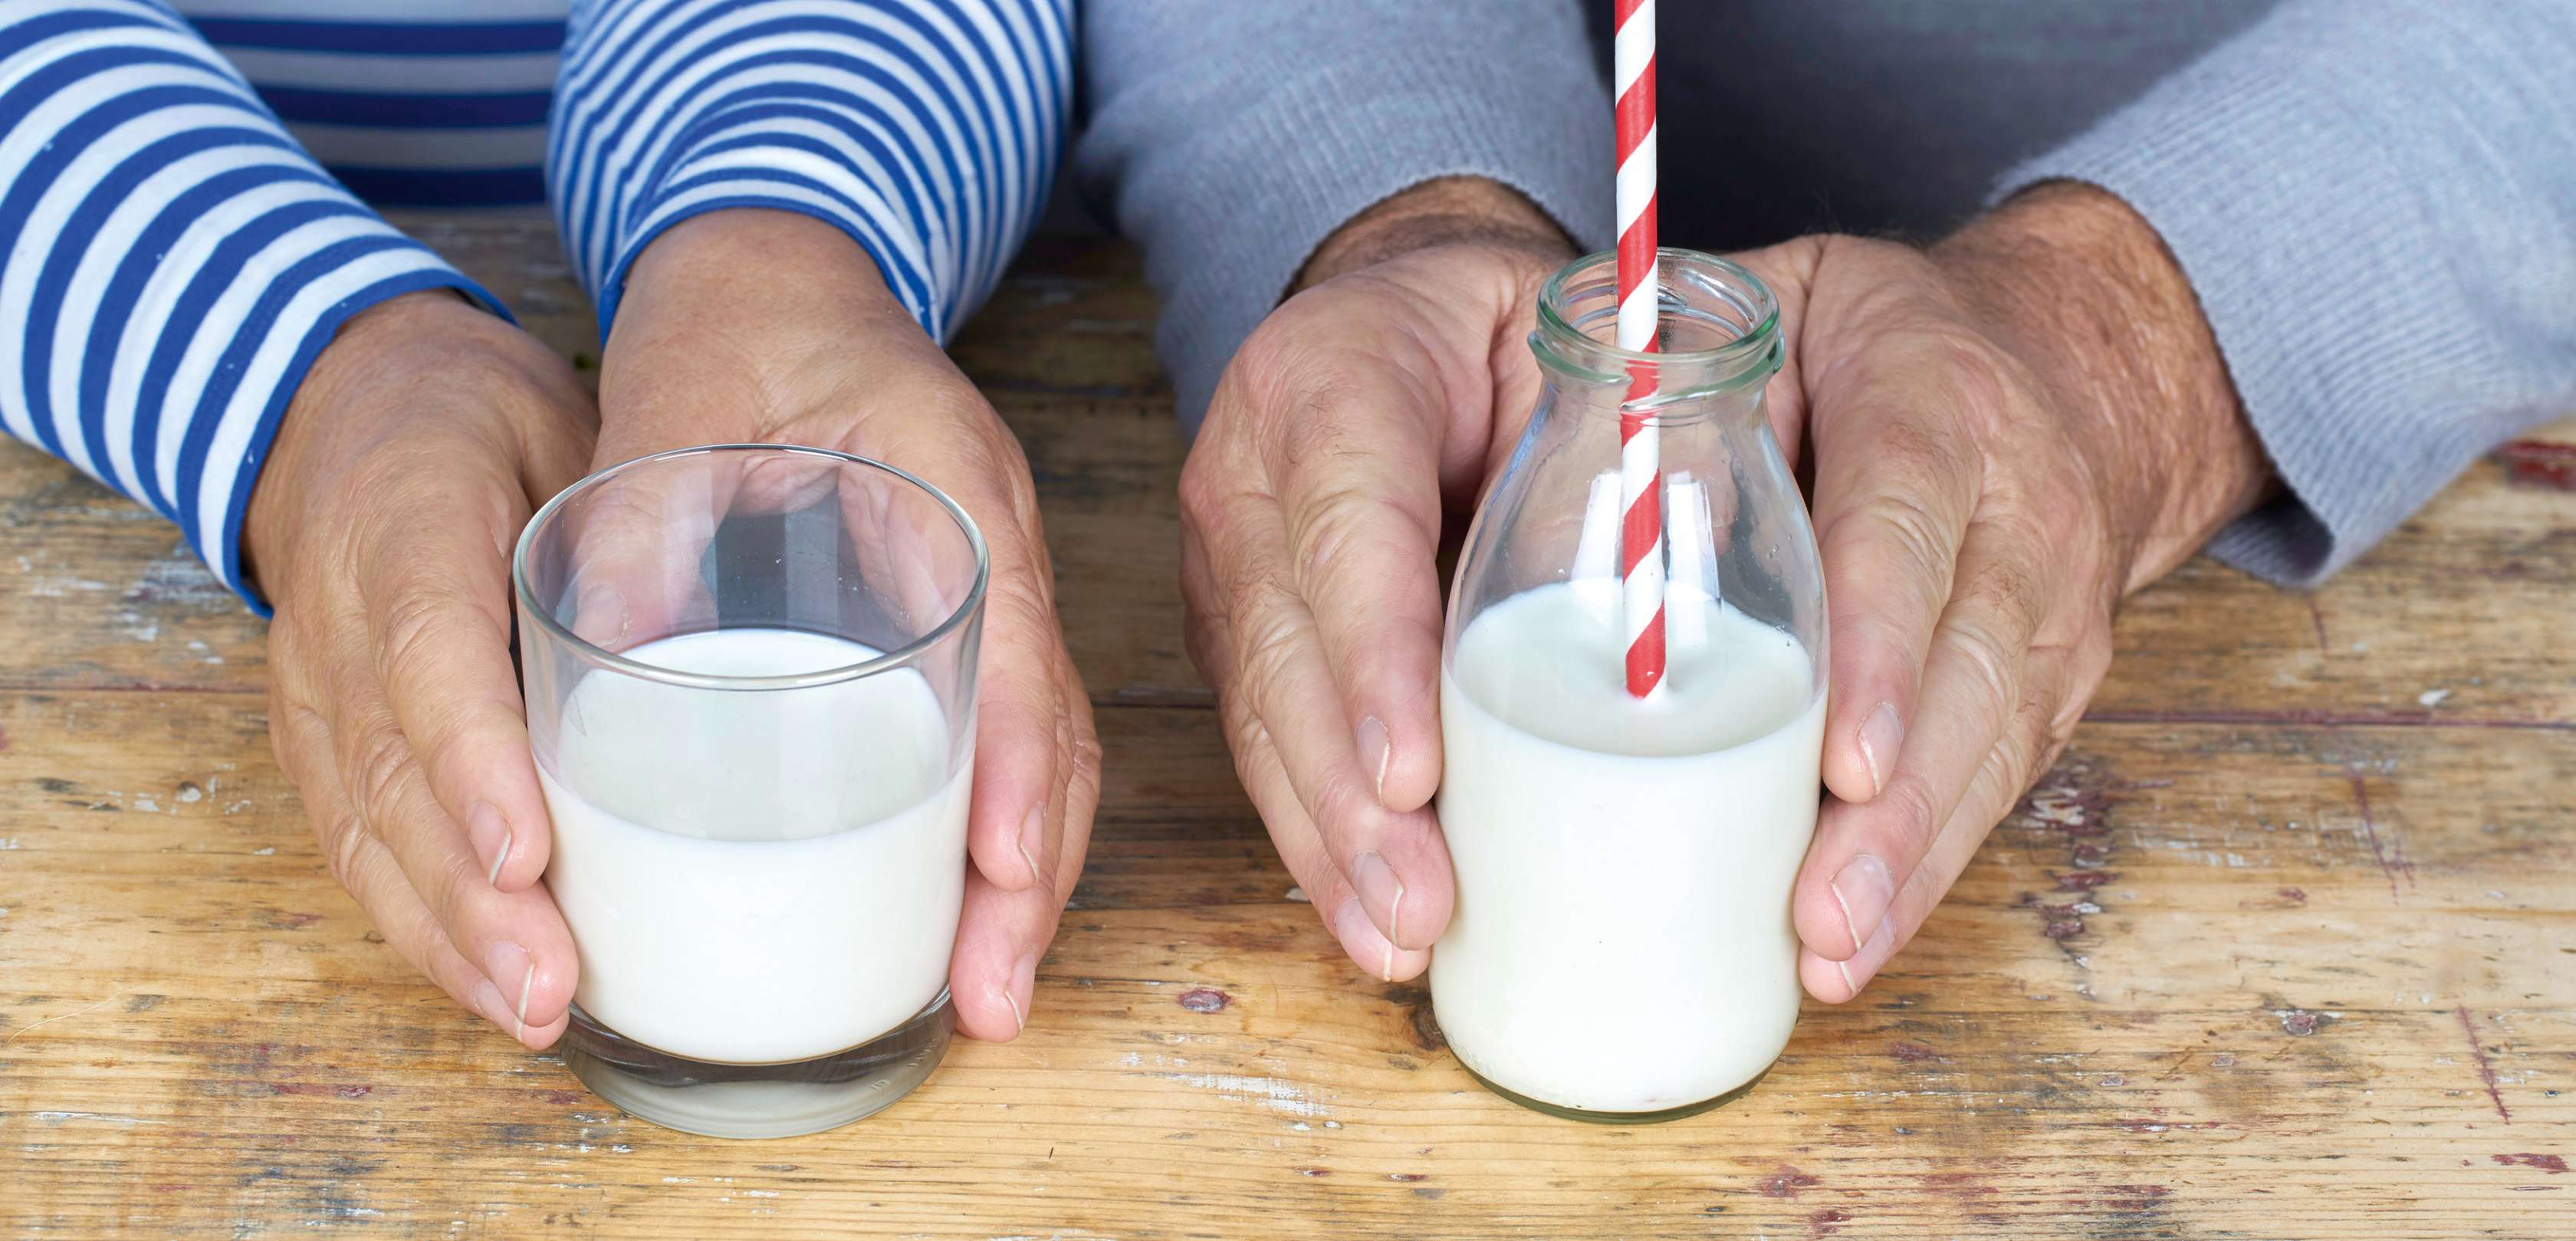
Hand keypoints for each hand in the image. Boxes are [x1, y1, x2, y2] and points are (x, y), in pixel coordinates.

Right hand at [245, 291, 598, 1047]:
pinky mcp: (321, 742)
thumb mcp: (562, 425)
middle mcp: (336, 617)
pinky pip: (359, 846)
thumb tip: (742, 628)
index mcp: (398, 518)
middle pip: (392, 775)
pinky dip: (424, 927)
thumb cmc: (487, 422)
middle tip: (552, 982)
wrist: (348, 406)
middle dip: (471, 896)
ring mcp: (313, 689)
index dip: (473, 762)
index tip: (530, 851)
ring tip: (534, 1011)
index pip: (428, 652)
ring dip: (450, 936)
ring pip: (366, 830)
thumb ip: (628, 515)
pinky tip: (495, 988)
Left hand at [587, 210, 1098, 1040]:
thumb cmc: (733, 326)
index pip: (1014, 640)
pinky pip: (1002, 741)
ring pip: (1042, 751)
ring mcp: (989, 586)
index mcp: (950, 481)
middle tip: (994, 998)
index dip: (1014, 764)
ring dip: (1025, 878)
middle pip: (1053, 729)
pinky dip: (991, 835)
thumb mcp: (668, 403)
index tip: (998, 870)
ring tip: (986, 996)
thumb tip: (599, 673)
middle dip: (1035, 874)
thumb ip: (638, 521)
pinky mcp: (956, 621)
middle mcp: (994, 543)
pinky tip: (960, 915)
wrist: (776, 271)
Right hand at [1179, 178, 1572, 979]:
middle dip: (1347, 795)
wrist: (1404, 317)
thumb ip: (1624, 428)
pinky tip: (1370, 912)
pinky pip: (1269, 740)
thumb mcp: (1574, 336)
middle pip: (1285, 648)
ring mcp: (1230, 558)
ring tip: (1398, 938)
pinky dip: (1321, 833)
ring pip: (1261, 713)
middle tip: (1420, 901)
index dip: (1375, 657)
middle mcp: (1250, 470)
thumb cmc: (1506, 330)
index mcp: (1332, 375)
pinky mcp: (1241, 631)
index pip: (1348, 524)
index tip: (1418, 773)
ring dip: (1328, 839)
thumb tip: (1690, 565)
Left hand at [1733, 183, 2271, 999]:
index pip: (1907, 528)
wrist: (2065, 361)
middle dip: (1896, 807)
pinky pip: (2001, 777)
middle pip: (1967, 669)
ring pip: (1995, 742)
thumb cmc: (1871, 342)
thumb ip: (1685, 374)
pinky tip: (1864, 934)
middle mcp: (2021, 508)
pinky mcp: (2057, 678)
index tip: (1841, 761)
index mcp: (1937, 400)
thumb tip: (1597, 488)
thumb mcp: (1784, 306)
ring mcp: (2054, 603)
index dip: (1881, 650)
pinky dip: (1934, 864)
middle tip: (1820, 908)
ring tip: (1834, 950)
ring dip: (1915, 860)